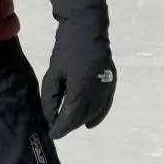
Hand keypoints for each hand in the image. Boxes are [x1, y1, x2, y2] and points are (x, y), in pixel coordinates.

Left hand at [39, 0, 114, 138]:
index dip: (61, 129)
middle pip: (83, 118)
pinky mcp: (112, 83)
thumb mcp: (53, 74)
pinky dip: (97, 115)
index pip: (71, 118)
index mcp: (81, 90)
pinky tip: (89, 121)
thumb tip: (51, 118)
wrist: (87, 28)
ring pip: (95, 113)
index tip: (52, 134)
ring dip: (82, 120)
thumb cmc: (66, 49)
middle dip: (69, 125)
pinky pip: (105, 105)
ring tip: (68, 123)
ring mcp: (107, 88)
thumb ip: (51, 99)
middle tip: (57, 127)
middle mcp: (97, 93)